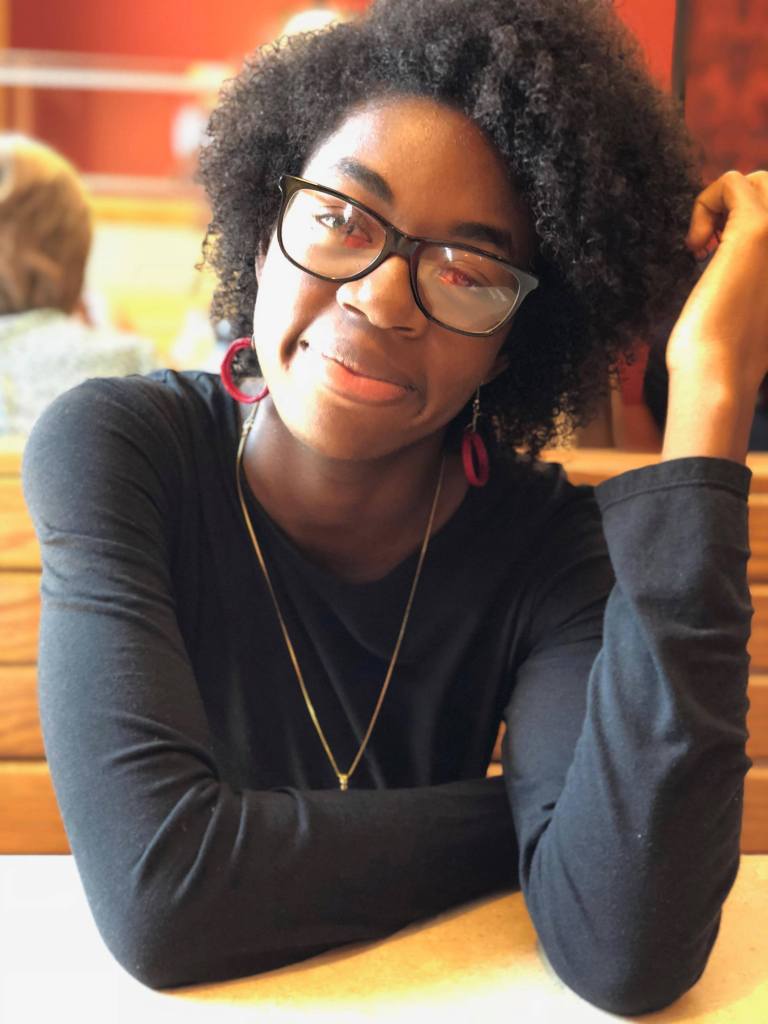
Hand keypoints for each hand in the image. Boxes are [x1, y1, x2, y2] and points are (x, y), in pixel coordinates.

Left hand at [662, 170, 767, 462]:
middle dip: (734, 206)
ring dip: (721, 203)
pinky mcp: (757, 230)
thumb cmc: (720, 351)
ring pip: (759, 179)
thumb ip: (746, 273)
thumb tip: (722, 254)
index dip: (737, 223)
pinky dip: (705, 205)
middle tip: (708, 248)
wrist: (718, 371)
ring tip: (703, 246)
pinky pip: (732, 182)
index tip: (713, 258)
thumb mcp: (740, 302)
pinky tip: (696, 248)